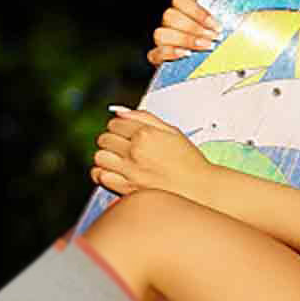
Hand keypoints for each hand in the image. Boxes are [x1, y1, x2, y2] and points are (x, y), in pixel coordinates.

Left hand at [92, 109, 213, 203]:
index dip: (118, 128)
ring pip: (100, 157)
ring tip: (116, 162)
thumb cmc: (188, 161)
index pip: (114, 123)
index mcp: (146, 133)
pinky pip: (101, 177)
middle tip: (121, 149)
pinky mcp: (128, 189)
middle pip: (104, 139)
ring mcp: (131, 171)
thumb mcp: (171, 131)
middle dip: (110, 142)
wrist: (200, 189)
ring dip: (105, 157)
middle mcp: (136, 151)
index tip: (124, 135)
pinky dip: (102, 174)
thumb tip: (119, 111)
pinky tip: (113, 175)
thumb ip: (144, 118)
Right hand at [148, 0, 222, 65]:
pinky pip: (157, 53)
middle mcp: (167, 21)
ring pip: (162, 34)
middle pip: (171, 17)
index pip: (179, 0)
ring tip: (205, 46)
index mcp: (179, 6)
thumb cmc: (211, 31)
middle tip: (213, 37)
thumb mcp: (210, 9)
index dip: (198, 12)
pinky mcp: (158, 57)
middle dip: (195, 28)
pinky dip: (171, 52)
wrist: (213, 57)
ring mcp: (161, 39)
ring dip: (185, 40)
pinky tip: (186, 53)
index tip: (215, 24)